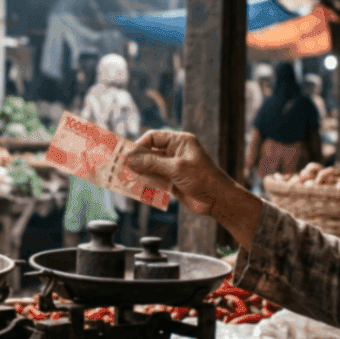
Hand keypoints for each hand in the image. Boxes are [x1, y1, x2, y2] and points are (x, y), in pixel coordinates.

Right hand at [125, 130, 262, 251]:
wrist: (218, 200)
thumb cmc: (203, 179)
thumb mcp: (176, 168)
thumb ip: (152, 163)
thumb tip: (130, 158)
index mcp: (180, 142)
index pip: (153, 138)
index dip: (139, 145)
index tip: (126, 156)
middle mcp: (175, 152)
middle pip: (150, 152)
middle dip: (136, 160)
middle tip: (120, 166)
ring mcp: (173, 167)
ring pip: (150, 167)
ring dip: (139, 172)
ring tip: (124, 177)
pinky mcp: (172, 181)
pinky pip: (154, 179)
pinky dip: (145, 182)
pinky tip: (135, 186)